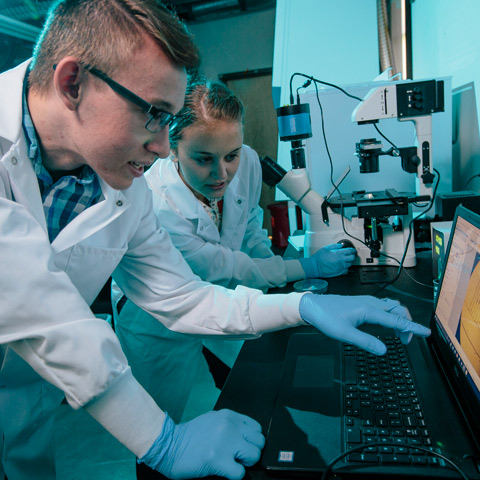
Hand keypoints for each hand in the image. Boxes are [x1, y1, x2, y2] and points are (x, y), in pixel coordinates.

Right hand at [138, 409, 264, 479]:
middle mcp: (229, 426)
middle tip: (238, 456)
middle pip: (259, 442)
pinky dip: (234, 475)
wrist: (168, 445)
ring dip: (244, 463)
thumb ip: (231, 425)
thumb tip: (247, 437)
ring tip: (231, 462)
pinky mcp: (218, 460)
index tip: (243, 446)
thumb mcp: (213, 420)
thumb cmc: (189, 436)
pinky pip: (240, 473)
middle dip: (251, 452)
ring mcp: (225, 443)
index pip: (257, 428)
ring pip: (254, 456)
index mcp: (229, 416)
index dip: (251, 440)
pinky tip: (223, 470)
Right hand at [299, 244, 355, 277]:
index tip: (352, 250)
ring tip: (344, 260)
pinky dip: (345, 268)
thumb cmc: (319, 258)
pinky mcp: (339, 272)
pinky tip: (342, 266)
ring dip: (348, 262)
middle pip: (352, 258)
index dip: (352, 250)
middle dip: (352, 255)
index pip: (350, 251)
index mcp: (339, 254)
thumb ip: (335, 246)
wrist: (315, 267)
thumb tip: (340, 246)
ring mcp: (341, 267)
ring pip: (350, 264)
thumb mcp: (326, 248)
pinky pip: (346, 270)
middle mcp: (341, 260)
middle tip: (350, 255)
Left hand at [299, 293, 430, 354]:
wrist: (313, 306)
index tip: (426, 333)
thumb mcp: (344, 334)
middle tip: (406, 341)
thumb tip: (383, 350)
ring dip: (399, 319)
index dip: (412, 327)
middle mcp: (371, 303)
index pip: (396, 320)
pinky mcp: (363, 303)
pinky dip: (391, 315)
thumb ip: (365, 342)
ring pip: (391, 307)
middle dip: (407, 324)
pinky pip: (384, 306)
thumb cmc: (326, 318)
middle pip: (398, 310)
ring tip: (399, 335)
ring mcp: (367, 301)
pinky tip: (387, 325)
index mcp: (369, 310)